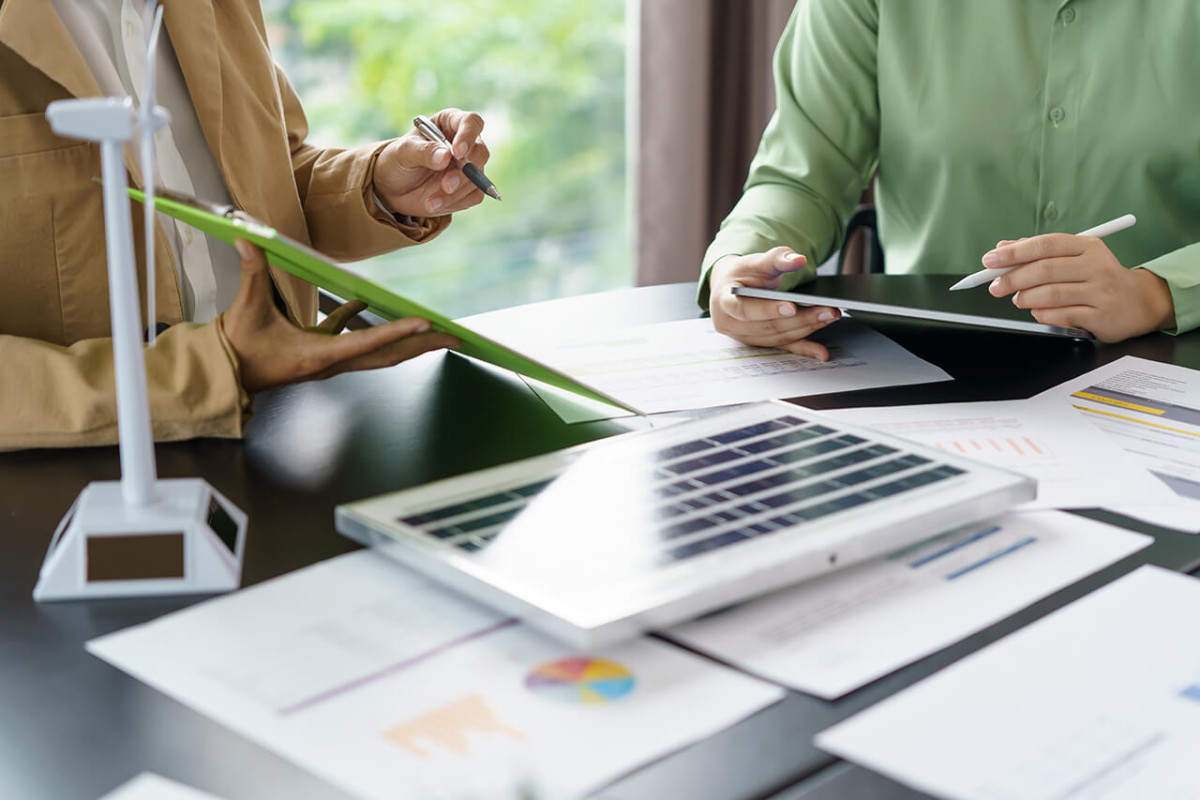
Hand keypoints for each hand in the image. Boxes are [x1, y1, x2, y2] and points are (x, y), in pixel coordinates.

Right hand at [221, 239, 459, 392]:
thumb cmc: (236, 347)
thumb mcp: (245, 309)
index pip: (368, 343)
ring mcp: (330, 359)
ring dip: (407, 339)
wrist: (223, 373)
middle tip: (456, 336)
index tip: (427, 323)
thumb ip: (252, 272)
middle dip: (423, 345)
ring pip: (378, 350)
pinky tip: (368, 302)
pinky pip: (351, 336)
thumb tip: (249, 238)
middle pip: (388, 355)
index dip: (398, 331)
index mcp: (318, 356)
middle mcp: (332, 362)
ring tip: (435, 328)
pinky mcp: (321, 352)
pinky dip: (365, 322)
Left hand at [372, 108, 490, 217]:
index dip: (468, 136)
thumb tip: (446, 156)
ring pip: (477, 178)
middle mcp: (465, 143)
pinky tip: (435, 204)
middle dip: (465, 171)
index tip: (457, 153)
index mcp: (450, 123)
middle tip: (447, 185)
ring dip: (455, 192)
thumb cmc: (397, 161)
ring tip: (430, 201)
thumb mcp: (403, 152)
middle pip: (480, 152)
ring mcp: (469, 167)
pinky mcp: (469, 188)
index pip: (471, 122)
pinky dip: (456, 202)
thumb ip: (423, 152)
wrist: (393, 188)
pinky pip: (474, 195)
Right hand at [708, 247, 840, 359]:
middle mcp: (731, 324)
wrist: (732, 286)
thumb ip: (776, 259)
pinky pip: (783, 347)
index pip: (744, 309)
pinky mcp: (760, 343)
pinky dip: (804, 349)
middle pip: (768, 326)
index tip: (792, 306)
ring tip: (830, 316)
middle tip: (828, 310)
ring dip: (807, 328)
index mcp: (724, 301)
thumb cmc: (744, 273)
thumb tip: (798, 259)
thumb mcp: (755, 261)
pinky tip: (822, 352)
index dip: (768, 310)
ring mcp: (745, 337)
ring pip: (778, 337)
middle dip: (800, 319)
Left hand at [983, 234, 1173, 341]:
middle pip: (1045, 270)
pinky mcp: (1100, 315)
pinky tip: (1037, 311)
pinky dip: (1042, 314)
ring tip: (1018, 299)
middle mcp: (1097, 266)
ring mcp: (1100, 291)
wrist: (1140, 302)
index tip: (990, 261)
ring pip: (1051, 294)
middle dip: (1013, 279)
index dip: (1013, 252)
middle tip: (996, 286)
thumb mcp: (1075, 257)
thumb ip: (1039, 252)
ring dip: (1026, 298)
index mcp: (1088, 246)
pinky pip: (1061, 315)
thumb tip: (1003, 247)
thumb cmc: (1100, 277)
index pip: (1045, 244)